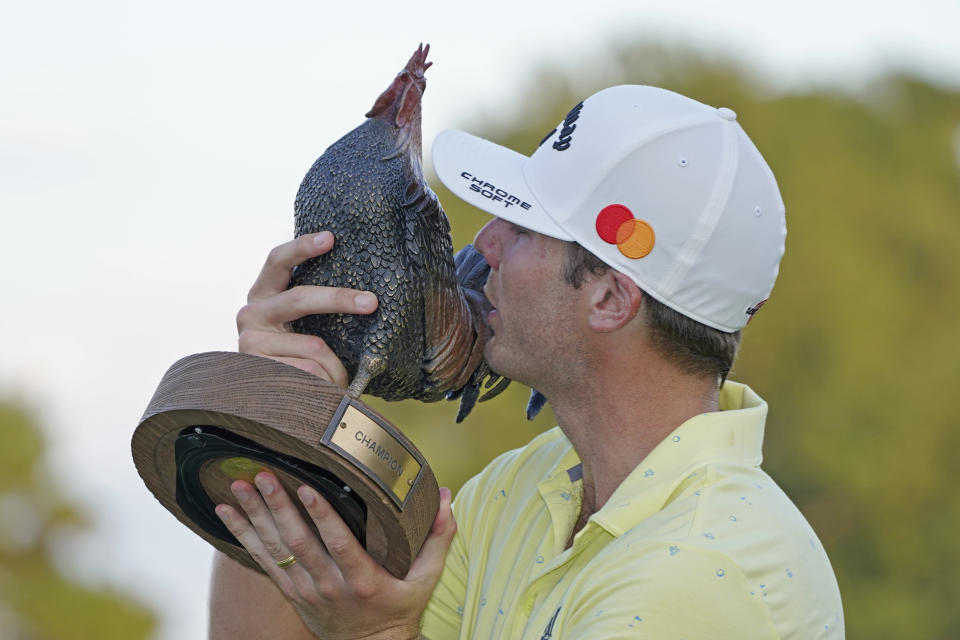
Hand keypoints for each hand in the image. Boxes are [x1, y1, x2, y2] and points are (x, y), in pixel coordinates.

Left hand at [215, 472, 455, 639]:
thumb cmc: (399, 608)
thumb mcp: (425, 579)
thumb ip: (438, 537)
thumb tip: (447, 497)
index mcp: (363, 579)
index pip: (338, 543)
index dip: (321, 515)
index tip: (307, 488)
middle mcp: (329, 585)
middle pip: (299, 542)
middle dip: (278, 507)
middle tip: (264, 475)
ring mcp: (306, 589)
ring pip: (276, 548)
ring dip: (254, 516)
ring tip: (239, 485)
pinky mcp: (291, 591)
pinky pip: (262, 560)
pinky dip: (243, 534)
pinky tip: (226, 511)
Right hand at [236, 232, 378, 386]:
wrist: (271, 402)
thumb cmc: (298, 356)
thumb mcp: (304, 326)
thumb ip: (317, 308)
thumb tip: (363, 295)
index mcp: (264, 294)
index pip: (278, 261)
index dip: (303, 247)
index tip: (330, 238)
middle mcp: (251, 313)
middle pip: (301, 298)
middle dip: (340, 299)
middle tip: (372, 302)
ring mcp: (250, 342)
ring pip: (314, 346)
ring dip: (335, 366)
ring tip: (336, 379)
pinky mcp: (259, 371)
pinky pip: (310, 372)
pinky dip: (325, 382)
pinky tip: (319, 389)